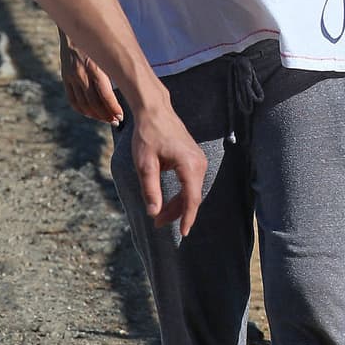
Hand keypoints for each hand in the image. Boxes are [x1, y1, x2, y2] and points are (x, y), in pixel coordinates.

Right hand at [60, 35, 123, 124]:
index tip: (121, 116)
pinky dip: (82, 110)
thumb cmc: (99, 38)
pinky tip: (91, 114)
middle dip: (106, 114)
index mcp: (94, 67)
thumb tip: (132, 85)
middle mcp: (81, 73)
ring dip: (96, 115)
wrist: (75, 26)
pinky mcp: (65, 77)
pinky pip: (73, 100)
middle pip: (94, 103)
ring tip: (106, 119)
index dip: (113, 108)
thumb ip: (115, 67)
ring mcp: (71, 76)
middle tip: (116, 120)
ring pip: (83, 104)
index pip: (105, 95)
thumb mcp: (109, 50)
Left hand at [126, 95, 206, 237]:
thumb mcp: (144, 164)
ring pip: (191, 191)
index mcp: (189, 165)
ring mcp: (199, 160)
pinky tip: (168, 202)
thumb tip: (154, 213)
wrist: (154, 111)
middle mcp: (199, 163)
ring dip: (177, 205)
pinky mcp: (194, 159)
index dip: (187, 218)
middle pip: (192, 197)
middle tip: (157, 223)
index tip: (183, 234)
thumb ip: (150, 189)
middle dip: (176, 213)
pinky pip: (190, 182)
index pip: (192, 199)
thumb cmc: (148, 135)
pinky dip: (180, 194)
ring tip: (159, 215)